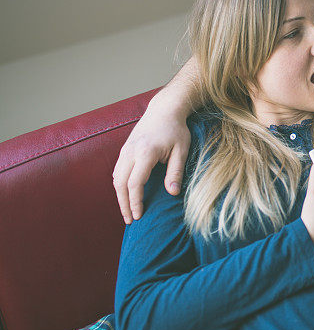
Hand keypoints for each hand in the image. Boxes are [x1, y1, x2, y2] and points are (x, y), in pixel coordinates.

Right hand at [112, 99, 190, 223]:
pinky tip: (125, 195)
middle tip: (130, 220)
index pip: (134, 183)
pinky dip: (119, 185)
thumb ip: (176, 171)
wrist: (164, 109)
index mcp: (145, 153)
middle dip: (123, 204)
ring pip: (115, 178)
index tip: (139, 215)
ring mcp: (125, 150)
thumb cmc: (176, 129)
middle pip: (120, 184)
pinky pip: (117, 171)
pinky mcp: (124, 149)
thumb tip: (172, 193)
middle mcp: (131, 152)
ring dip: (119, 196)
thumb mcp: (182, 149)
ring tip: (127, 211)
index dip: (135, 202)